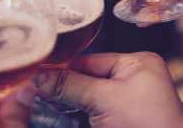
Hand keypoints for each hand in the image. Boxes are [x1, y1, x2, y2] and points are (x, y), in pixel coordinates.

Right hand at [34, 52, 182, 127]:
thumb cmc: (147, 126)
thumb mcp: (104, 99)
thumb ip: (70, 85)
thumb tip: (39, 76)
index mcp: (136, 64)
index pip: (89, 61)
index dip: (63, 69)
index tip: (38, 75)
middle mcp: (132, 79)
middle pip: (86, 79)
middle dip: (62, 89)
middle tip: (35, 92)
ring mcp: (127, 102)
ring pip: (86, 98)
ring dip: (66, 104)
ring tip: (41, 104)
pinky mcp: (120, 120)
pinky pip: (92, 112)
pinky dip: (76, 116)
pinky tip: (58, 116)